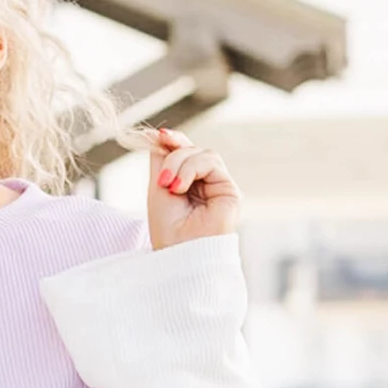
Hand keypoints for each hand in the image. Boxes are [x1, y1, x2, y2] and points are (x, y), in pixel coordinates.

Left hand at [144, 126, 239, 249]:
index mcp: (189, 185)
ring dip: (180, 163)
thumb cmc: (167, 229)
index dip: (173, 141)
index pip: (184, 152)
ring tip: (169, 186)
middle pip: (191, 150)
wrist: (178, 253)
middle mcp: (206, 185)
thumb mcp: (157, 187)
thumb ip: (162, 160)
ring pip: (202, 153)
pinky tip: (180, 187)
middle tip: (161, 180)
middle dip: (173, 157)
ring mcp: (218, 187)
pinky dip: (192, 168)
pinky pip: (211, 161)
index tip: (159, 135)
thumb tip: (161, 134)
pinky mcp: (230, 190)